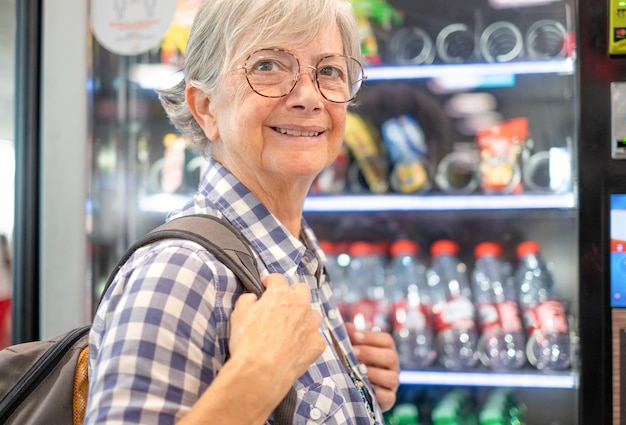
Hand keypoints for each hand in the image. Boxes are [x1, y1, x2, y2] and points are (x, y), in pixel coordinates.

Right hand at [230, 274, 324, 392]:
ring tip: (290, 327)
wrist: (262, 372)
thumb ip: (246, 300)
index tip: (265, 287)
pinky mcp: (317, 344)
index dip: (269, 282)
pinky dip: (308, 339)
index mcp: (281, 294)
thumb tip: (252, 298)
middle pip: (301, 290)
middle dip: (291, 293)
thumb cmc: (248, 342)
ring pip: (313, 313)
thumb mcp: (238, 315)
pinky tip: (297, 347)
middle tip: (280, 304)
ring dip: (303, 316)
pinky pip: (316, 337)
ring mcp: (311, 325)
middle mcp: (300, 305)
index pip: (278, 278)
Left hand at [345, 322, 399, 411]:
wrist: (357, 391)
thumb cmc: (355, 364)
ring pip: (392, 377)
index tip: (354, 336)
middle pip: (391, 357)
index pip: (386, 340)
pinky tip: (361, 387)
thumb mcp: (352, 350)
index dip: (371, 337)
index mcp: (386, 350)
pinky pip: (387, 397)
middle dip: (371, 354)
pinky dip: (375, 392)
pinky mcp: (389, 399)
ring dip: (373, 373)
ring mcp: (393, 383)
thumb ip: (350, 338)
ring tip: (356, 371)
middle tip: (353, 352)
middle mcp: (393, 366)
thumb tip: (347, 327)